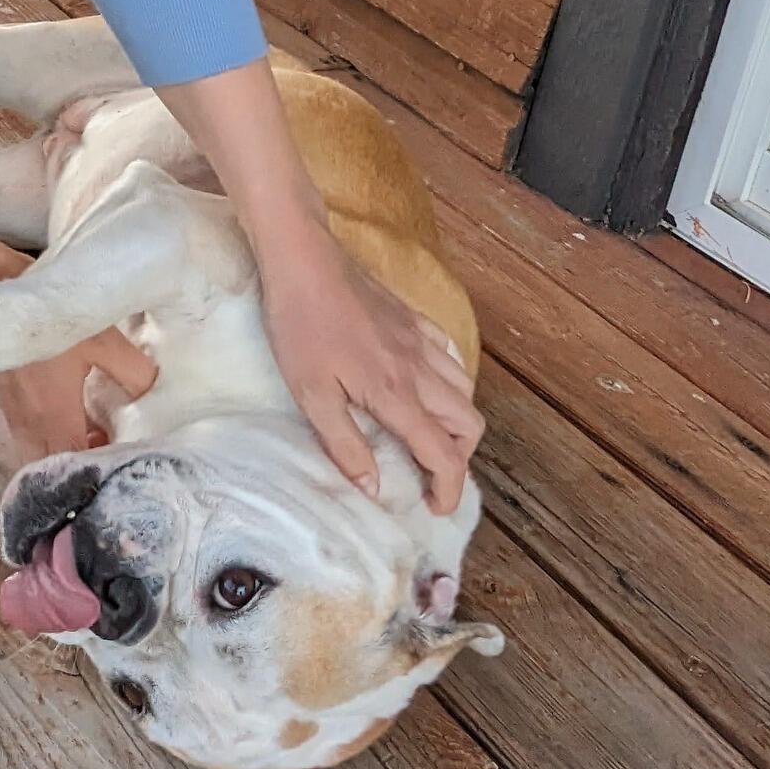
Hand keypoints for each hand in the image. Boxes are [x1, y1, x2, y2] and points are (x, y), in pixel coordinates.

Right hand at [0, 328, 158, 458]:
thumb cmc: (54, 318)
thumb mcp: (105, 342)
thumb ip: (134, 373)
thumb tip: (152, 395)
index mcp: (56, 417)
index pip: (74, 465)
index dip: (96, 466)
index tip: (117, 454)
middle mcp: (30, 425)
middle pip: (52, 466)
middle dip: (76, 463)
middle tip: (103, 446)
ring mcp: (14, 415)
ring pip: (37, 452)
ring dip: (61, 449)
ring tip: (89, 430)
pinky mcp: (6, 401)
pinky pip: (27, 435)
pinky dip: (47, 435)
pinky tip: (67, 411)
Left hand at [261, 239, 482, 513]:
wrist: (304, 261)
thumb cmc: (300, 327)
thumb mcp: (311, 394)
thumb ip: (344, 444)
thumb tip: (372, 488)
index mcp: (396, 395)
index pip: (444, 453)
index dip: (448, 488)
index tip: (436, 507)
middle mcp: (420, 370)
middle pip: (469, 423)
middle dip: (459, 456)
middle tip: (428, 470)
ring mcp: (420, 340)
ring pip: (465, 389)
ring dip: (457, 419)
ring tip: (426, 433)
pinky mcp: (412, 319)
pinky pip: (450, 355)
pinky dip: (449, 380)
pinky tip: (423, 384)